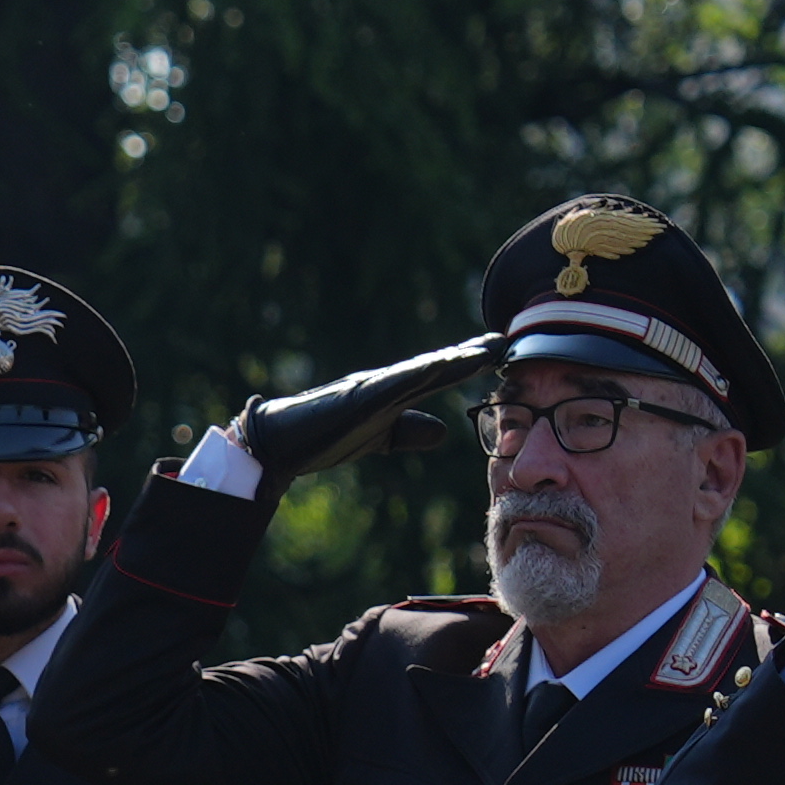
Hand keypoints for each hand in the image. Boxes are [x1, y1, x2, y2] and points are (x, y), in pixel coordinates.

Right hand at [227, 335, 506, 486]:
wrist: (280, 443)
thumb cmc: (325, 437)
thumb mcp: (380, 438)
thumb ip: (410, 431)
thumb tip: (443, 430)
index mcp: (393, 392)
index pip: (439, 375)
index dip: (470, 363)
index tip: (501, 352)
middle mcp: (386, 382)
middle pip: (436, 365)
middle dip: (470, 354)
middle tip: (504, 341)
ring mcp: (370, 388)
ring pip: (419, 371)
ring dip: (452, 361)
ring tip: (483, 352)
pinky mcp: (354, 399)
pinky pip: (391, 386)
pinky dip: (416, 375)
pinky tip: (438, 367)